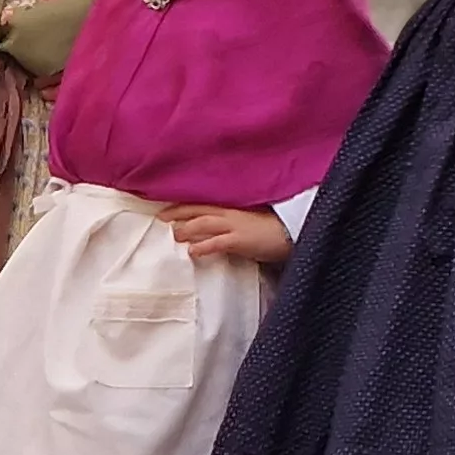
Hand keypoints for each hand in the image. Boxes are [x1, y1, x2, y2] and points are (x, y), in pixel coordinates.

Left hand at [162, 204, 291, 264]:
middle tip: (160, 217)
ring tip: (173, 234)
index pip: (204, 202)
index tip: (169, 206)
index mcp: (233, 206)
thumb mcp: (253, 217)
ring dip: (185, 228)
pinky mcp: (240, 240)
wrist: (294, 231)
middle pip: (198, 208)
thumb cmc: (277, 226)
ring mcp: (234, 225)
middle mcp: (230, 212)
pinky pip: (216, 242)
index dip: (185, 204)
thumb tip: (221, 226)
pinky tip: (192, 252)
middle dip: (178, 212)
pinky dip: (202, 246)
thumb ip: (236, 219)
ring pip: (202, 223)